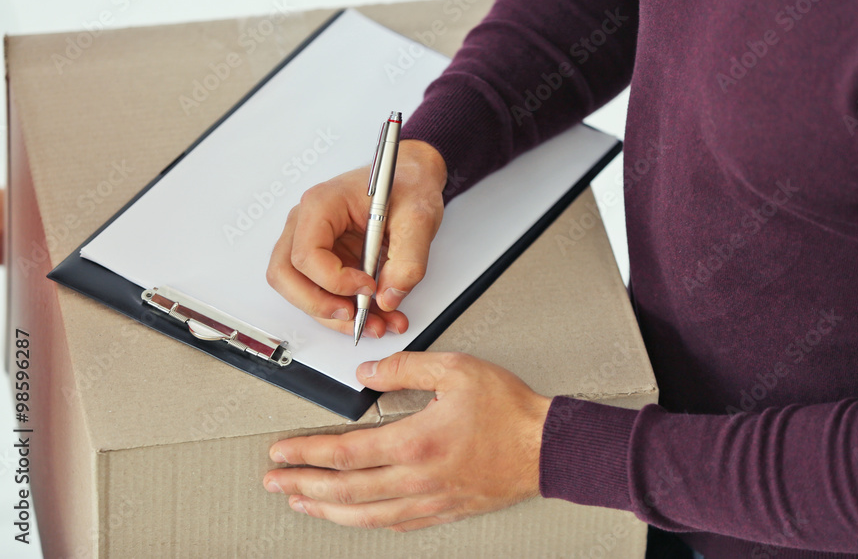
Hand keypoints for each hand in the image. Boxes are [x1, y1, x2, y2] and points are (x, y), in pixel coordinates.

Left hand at [263, 352, 552, 530]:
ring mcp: (430, 501)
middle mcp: (417, 479)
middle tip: (276, 483)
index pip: (345, 453)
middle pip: (346, 491)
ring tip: (302, 505)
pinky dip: (368, 522)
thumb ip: (405, 368)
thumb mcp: (456, 370)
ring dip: (327, 511)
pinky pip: (397, 524)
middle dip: (303, 486)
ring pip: (366, 515)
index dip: (307, 454)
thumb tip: (367, 372)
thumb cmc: (508, 410)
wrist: (545, 447)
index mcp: (415, 442)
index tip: (282, 453)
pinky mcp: (445, 511)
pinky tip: (357, 518)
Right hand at [266, 140, 447, 338]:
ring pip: (300, 290)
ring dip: (334, 315)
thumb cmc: (408, 185)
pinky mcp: (325, 258)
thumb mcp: (418, 219)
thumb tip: (388, 298)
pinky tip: (379, 315)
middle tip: (355, 317)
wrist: (412, 177)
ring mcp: (312, 241)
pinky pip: (323, 292)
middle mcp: (307, 222)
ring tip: (378, 324)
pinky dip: (347, 310)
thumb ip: (408, 261)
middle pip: (286, 276)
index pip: (306, 255)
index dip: (335, 281)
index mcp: (322, 204)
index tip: (370, 286)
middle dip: (319, 305)